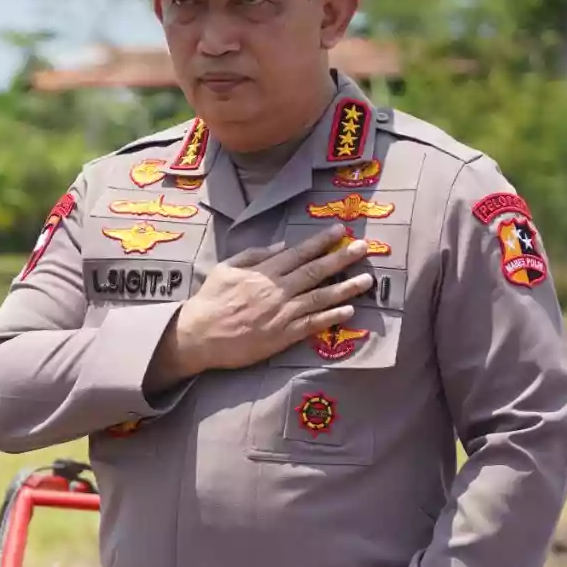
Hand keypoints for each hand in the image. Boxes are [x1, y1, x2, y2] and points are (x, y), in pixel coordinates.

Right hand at [149, 227, 373, 384]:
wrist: (200, 335)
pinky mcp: (282, 335)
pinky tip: (349, 311)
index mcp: (264, 272)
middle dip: (341, 258)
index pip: (299, 253)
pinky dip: (331, 317)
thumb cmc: (210, 301)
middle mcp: (277, 290)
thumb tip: (280, 246)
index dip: (321, 241)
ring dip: (346, 288)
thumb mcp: (226, 268)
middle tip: (363, 248)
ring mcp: (282, 313)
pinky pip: (312, 325)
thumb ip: (254, 255)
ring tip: (366, 280)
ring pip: (320, 297)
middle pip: (315, 271)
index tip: (340, 231)